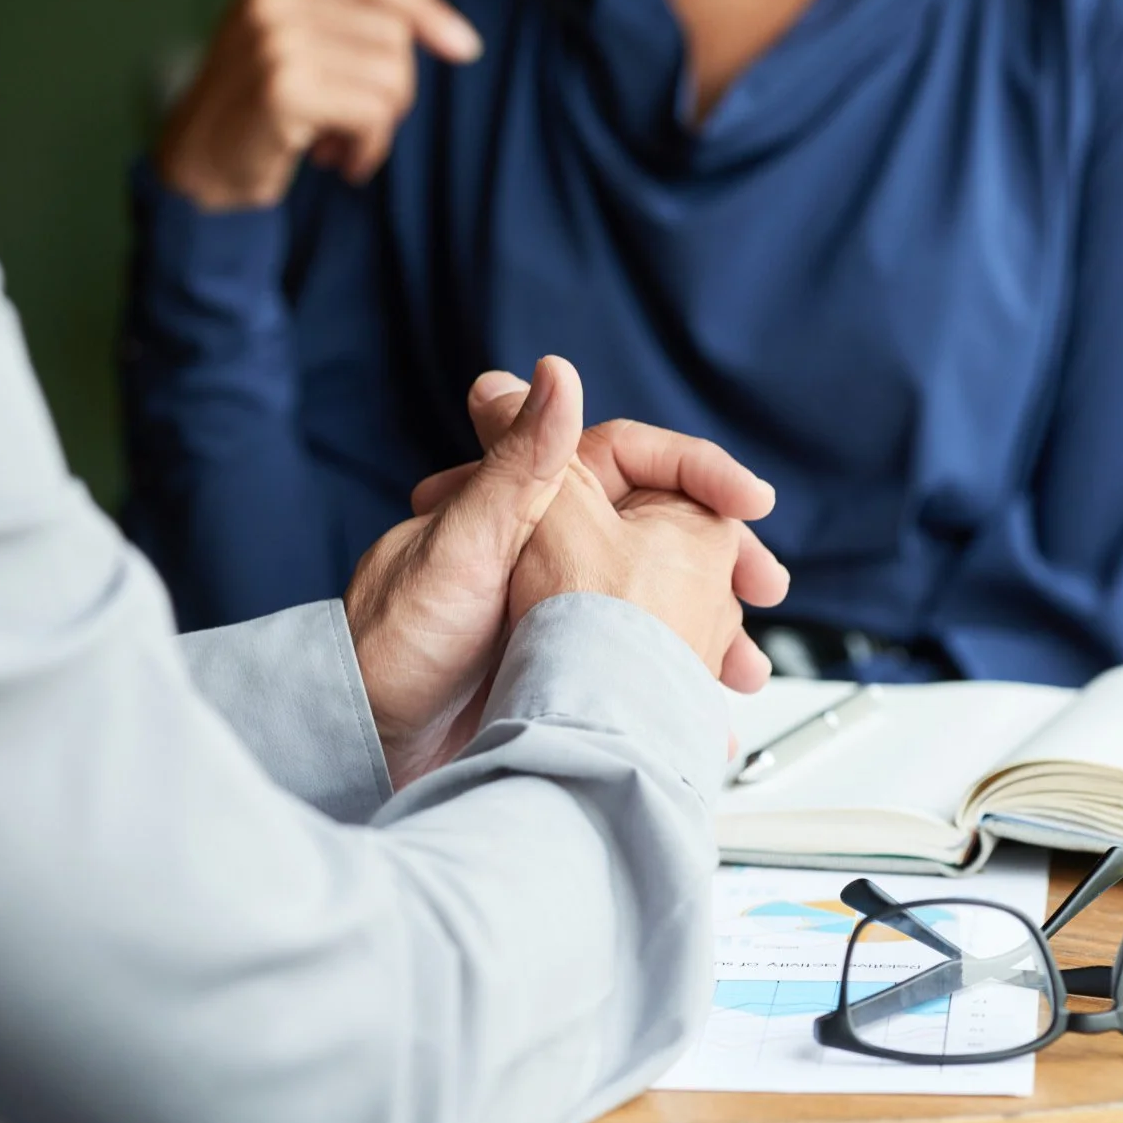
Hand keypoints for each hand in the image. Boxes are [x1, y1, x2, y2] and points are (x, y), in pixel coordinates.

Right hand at [156, 0, 482, 209]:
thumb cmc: (259, 109)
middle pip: (393, 35)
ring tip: (341, 143)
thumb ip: (364, 7)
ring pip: (391, 78)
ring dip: (379, 126)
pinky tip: (338, 161)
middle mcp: (271, 0)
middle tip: (358, 122)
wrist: (200, 167)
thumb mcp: (311, 47)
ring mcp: (274, 41)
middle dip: (393, 90)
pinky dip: (368, 148)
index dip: (429, 13)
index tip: (466, 48)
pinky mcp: (283, 88)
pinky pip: (374, 115)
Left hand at [412, 373, 788, 690]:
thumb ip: (516, 469)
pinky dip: (674, 669)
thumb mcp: (461, 551)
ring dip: (708, 621)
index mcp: (518, 501)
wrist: (356, 748)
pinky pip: (634, 653)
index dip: (696, 472)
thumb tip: (558, 374)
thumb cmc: (387, 647)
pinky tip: (700, 701)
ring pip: (654, 593)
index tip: (749, 500)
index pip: (628, 458)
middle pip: (655, 525)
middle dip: (721, 553)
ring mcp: (550, 604)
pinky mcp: (555, 661)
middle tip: (766, 584)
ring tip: (742, 665)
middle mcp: (539, 544)